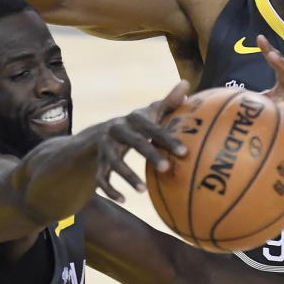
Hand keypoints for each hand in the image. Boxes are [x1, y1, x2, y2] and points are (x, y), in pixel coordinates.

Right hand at [96, 80, 188, 201]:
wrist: (98, 134)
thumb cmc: (135, 125)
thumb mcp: (149, 113)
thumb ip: (169, 101)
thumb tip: (186, 83)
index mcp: (133, 119)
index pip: (153, 128)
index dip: (168, 139)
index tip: (184, 152)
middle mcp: (117, 130)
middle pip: (134, 142)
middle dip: (150, 154)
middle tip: (166, 169)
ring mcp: (104, 146)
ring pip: (114, 162)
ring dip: (128, 176)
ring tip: (143, 190)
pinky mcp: (97, 162)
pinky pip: (101, 177)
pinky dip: (110, 189)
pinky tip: (123, 200)